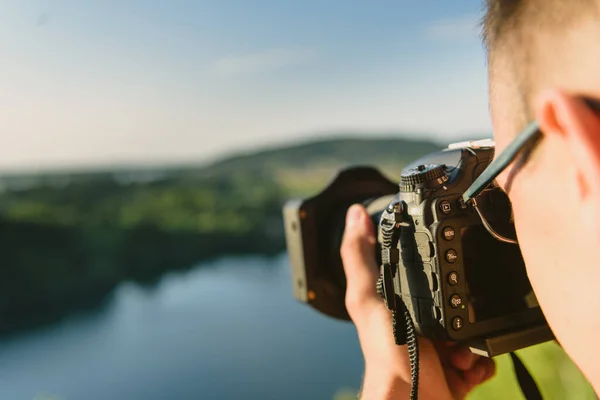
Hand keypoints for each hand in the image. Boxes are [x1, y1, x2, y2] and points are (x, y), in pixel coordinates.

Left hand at [341, 204, 495, 399]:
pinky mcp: (459, 372)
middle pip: (454, 302)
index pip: (420, 276)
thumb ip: (359, 256)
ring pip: (473, 330)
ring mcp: (440, 351)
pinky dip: (481, 362)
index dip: (432, 268)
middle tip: (451, 320)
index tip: (443, 266)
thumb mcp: (369, 296)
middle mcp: (418, 327)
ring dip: (471, 340)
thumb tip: (354, 214)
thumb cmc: (387, 354)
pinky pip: (484, 359)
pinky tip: (465, 367)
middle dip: (461, 308)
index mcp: (397, 307)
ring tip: (455, 350)